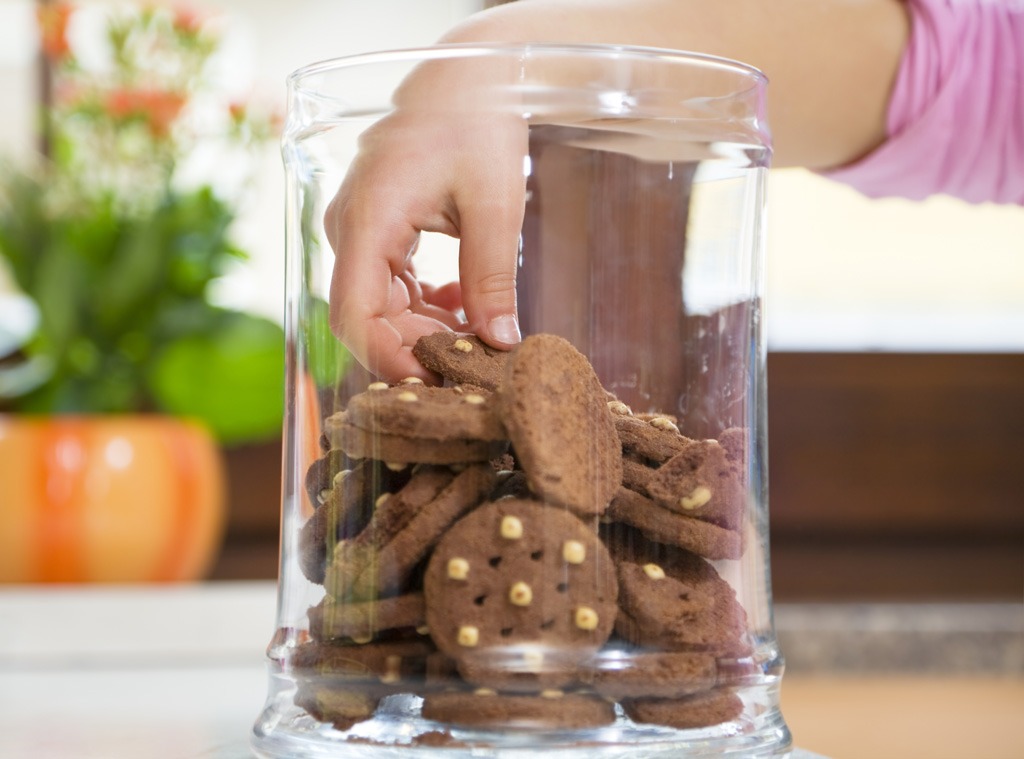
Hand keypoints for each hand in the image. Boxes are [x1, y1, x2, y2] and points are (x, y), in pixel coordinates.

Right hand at [325, 85, 527, 383]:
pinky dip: (425, 306)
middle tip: (472, 368)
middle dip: (416, 349)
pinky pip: (391, 285)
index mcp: (368, 218)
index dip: (385, 358)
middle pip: (366, 316)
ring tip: (476, 339)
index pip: (353, 312)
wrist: (466, 79)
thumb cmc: (476, 124)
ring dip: (424, 330)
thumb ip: (491, 276)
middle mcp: (350, 228)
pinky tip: (463, 306)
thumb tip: (500, 341)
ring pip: (379, 306)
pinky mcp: (376, 231)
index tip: (430, 383)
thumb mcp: (494, 202)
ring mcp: (359, 229)